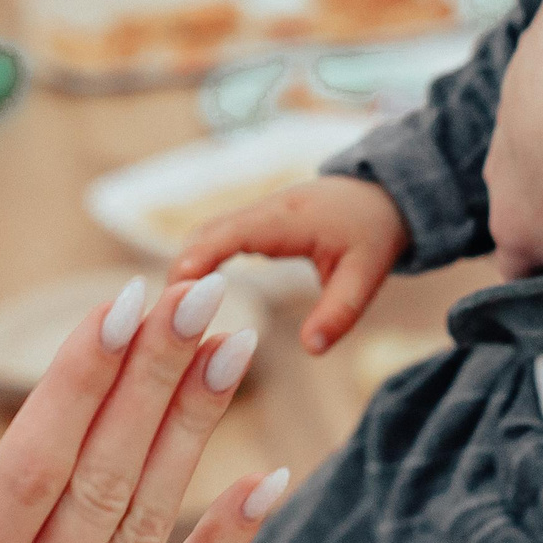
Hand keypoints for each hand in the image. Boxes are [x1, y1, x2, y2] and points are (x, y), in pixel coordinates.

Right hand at [0, 274, 280, 542]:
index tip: (117, 304)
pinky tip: (266, 481)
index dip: (78, 385)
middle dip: (153, 374)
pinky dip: (227, 541)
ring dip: (193, 428)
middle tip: (196, 285)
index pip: (28, 476)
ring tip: (232, 342)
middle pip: (105, 480)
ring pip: (148, 525)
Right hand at [170, 174, 406, 353]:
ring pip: (204, 235)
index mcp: (286, 219)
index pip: (230, 234)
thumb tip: (312, 349)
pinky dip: (196, 263)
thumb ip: (340, 311)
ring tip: (162, 315)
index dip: (198, 258)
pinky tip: (186, 298)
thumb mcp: (367, 273)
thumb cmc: (375, 230)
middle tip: (156, 319)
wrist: (386, 193)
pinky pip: (215, 239)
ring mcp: (256, 215)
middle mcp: (263, 211)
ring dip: (183, 267)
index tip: (173, 290)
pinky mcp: (255, 224)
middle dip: (179, 271)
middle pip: (204, 234)